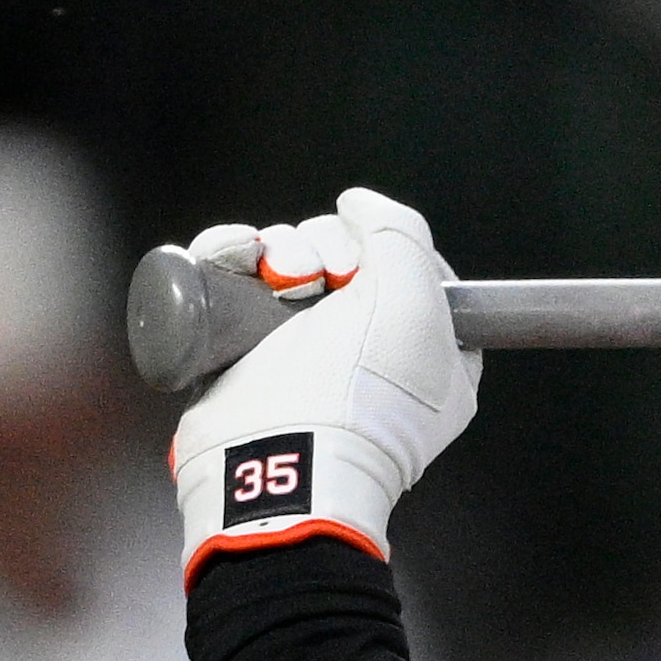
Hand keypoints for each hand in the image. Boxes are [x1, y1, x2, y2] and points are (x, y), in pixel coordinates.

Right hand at [159, 186, 480, 572]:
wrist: (279, 455)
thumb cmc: (362, 389)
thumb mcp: (414, 300)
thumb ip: (403, 235)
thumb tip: (359, 205)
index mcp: (430, 353)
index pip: (416, 273)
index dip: (391, 250)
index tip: (372, 261)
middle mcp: (370, 351)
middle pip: (348, 258)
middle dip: (328, 248)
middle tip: (320, 277)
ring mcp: (307, 352)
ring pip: (290, 261)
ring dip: (278, 249)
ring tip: (272, 277)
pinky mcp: (247, 350)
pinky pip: (239, 277)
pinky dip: (231, 256)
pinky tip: (230, 259)